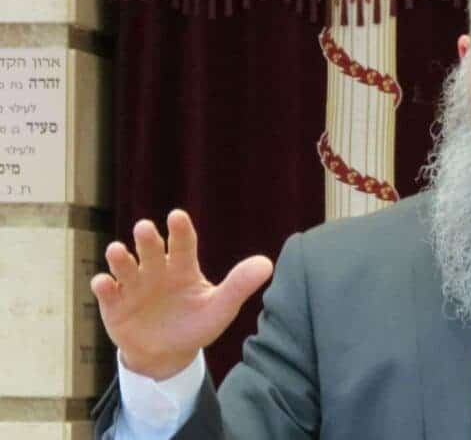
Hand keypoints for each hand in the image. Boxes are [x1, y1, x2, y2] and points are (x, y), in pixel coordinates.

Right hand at [90, 210, 273, 379]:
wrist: (167, 354)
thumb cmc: (196, 325)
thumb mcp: (220, 308)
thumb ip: (240, 286)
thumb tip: (267, 264)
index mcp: (183, 268)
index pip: (183, 244)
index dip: (180, 230)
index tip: (177, 216)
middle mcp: (156, 270)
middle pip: (151, 250)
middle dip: (147, 239)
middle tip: (145, 228)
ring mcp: (133, 286)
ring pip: (125, 266)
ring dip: (120, 257)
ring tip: (117, 250)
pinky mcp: (114, 304)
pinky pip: (107, 292)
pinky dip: (104, 286)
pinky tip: (104, 283)